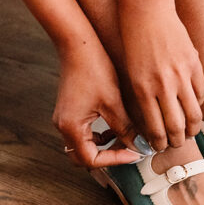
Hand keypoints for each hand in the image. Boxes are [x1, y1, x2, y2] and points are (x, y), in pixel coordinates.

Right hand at [53, 47, 141, 168]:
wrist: (78, 44)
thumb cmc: (94, 69)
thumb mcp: (113, 102)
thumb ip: (125, 128)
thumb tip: (140, 146)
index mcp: (71, 127)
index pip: (91, 159)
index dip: (115, 159)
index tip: (135, 152)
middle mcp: (63, 126)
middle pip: (82, 157)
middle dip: (106, 157)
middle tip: (128, 151)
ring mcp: (64, 118)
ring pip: (83, 145)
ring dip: (103, 147)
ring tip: (125, 138)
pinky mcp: (69, 110)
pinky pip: (82, 132)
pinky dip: (98, 135)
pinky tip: (114, 126)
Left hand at [119, 3, 203, 152]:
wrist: (146, 9)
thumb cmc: (132, 40)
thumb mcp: (131, 72)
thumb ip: (143, 96)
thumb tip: (154, 121)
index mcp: (143, 88)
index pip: (156, 128)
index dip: (159, 143)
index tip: (159, 147)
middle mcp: (164, 84)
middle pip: (177, 127)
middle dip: (177, 141)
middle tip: (175, 144)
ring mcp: (182, 73)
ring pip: (194, 113)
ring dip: (192, 127)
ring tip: (188, 131)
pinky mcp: (194, 62)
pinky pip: (201, 92)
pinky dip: (198, 104)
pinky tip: (193, 107)